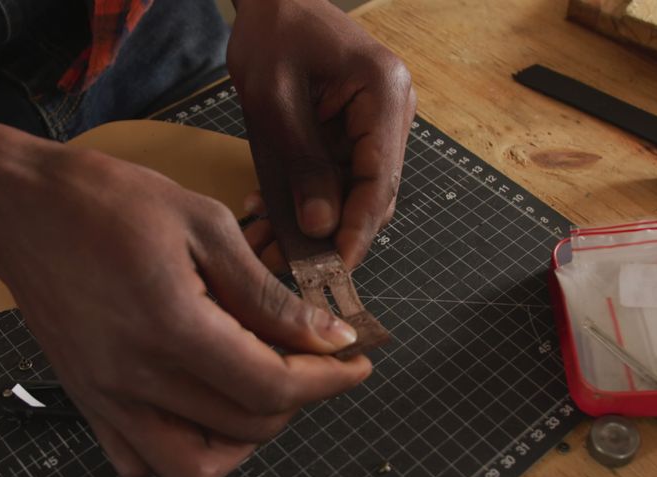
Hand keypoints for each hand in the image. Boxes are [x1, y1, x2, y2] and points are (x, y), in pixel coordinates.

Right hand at [0, 146, 371, 476]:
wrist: (19, 210)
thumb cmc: (106, 202)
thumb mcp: (204, 225)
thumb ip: (266, 292)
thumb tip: (324, 335)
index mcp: (171, 326)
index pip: (271, 387)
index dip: (327, 380)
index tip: (354, 361)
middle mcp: (136, 376)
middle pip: (246, 426)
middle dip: (298, 397)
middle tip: (310, 356)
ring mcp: (107, 398)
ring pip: (194, 467)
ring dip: (242, 439)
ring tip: (258, 390)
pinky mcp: (89, 400)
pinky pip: (140, 461)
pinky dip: (182, 450)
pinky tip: (200, 405)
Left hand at [227, 0, 416, 267]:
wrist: (274, 1)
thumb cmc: (272, 34)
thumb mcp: (274, 100)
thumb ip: (300, 164)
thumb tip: (320, 227)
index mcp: (384, 93)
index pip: (380, 180)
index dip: (358, 231)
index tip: (334, 270)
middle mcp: (392, 112)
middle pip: (372, 194)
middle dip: (329, 236)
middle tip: (287, 268)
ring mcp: (377, 124)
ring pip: (352, 193)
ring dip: (311, 225)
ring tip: (265, 249)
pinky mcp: (356, 133)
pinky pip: (336, 178)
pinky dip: (305, 201)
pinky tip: (267, 218)